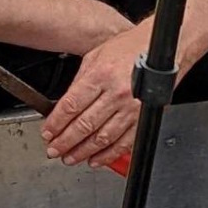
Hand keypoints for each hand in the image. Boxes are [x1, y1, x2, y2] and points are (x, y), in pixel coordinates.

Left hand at [46, 25, 146, 167]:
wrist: (160, 50)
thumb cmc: (130, 49)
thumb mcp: (96, 56)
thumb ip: (79, 82)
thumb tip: (64, 106)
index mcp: (101, 75)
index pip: (71, 106)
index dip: (56, 123)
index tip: (48, 133)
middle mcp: (116, 93)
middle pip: (84, 125)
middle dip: (65, 142)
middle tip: (54, 150)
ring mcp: (131, 108)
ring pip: (102, 138)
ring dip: (83, 151)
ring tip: (70, 157)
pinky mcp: (143, 118)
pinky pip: (124, 142)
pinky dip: (108, 155)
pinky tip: (96, 159)